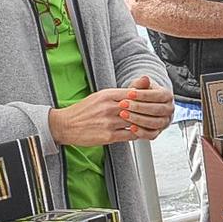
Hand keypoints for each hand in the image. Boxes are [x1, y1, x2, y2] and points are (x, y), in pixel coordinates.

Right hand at [49, 79, 172, 146]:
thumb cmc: (84, 110)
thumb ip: (121, 92)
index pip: (134, 94)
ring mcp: (109, 122)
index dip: (145, 99)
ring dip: (144, 124)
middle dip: (148, 112)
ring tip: (149, 123)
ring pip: (136, 122)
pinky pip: (130, 135)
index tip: (152, 102)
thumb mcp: (101, 96)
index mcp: (107, 95)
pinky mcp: (109, 136)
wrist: (65, 125)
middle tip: (156, 114)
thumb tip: (141, 85)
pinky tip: (139, 132)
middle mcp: (109, 108)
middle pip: (138, 109)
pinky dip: (137, 134)